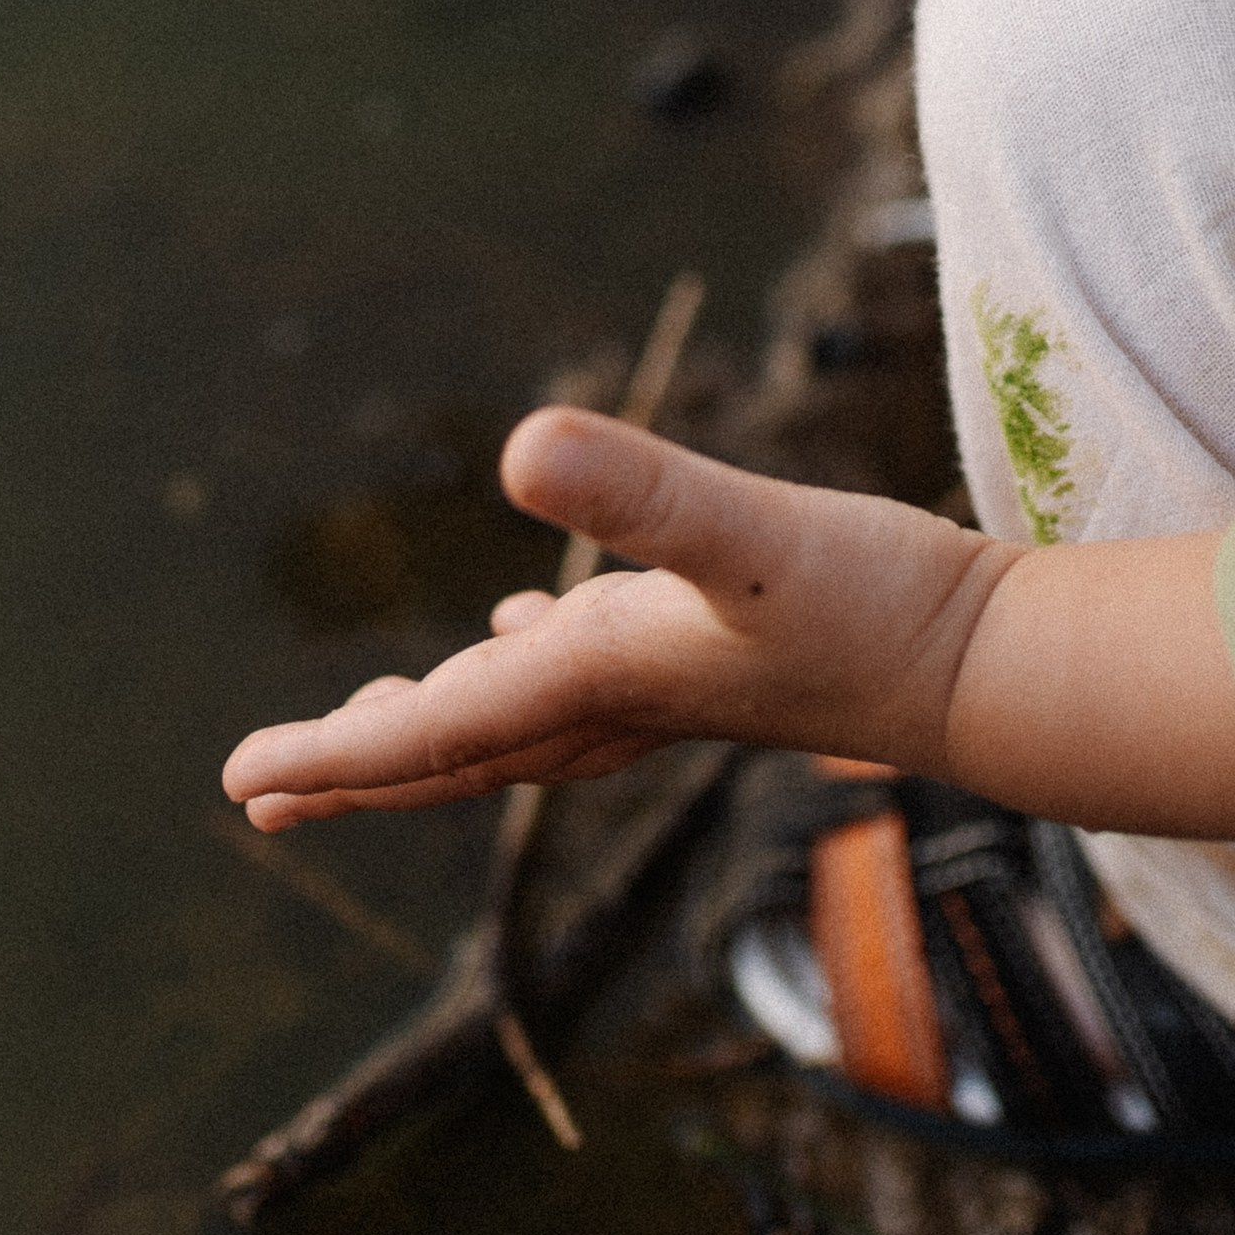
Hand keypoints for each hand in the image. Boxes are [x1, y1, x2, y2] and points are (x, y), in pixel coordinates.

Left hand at [225, 409, 1012, 819]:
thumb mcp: (751, 530)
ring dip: (432, 731)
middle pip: (456, 749)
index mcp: (599, 674)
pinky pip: (587, 684)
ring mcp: (671, 691)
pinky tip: (529, 631)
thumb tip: (519, 444)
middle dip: (357, 768)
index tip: (240, 779)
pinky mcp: (718, 665)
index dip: (333, 751)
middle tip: (258, 790)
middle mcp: (620, 698)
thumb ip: (642, 492)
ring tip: (365, 727)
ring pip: (516, 724)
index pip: (435, 731)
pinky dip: (530, 670)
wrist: (994, 668)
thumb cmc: (880, 605)